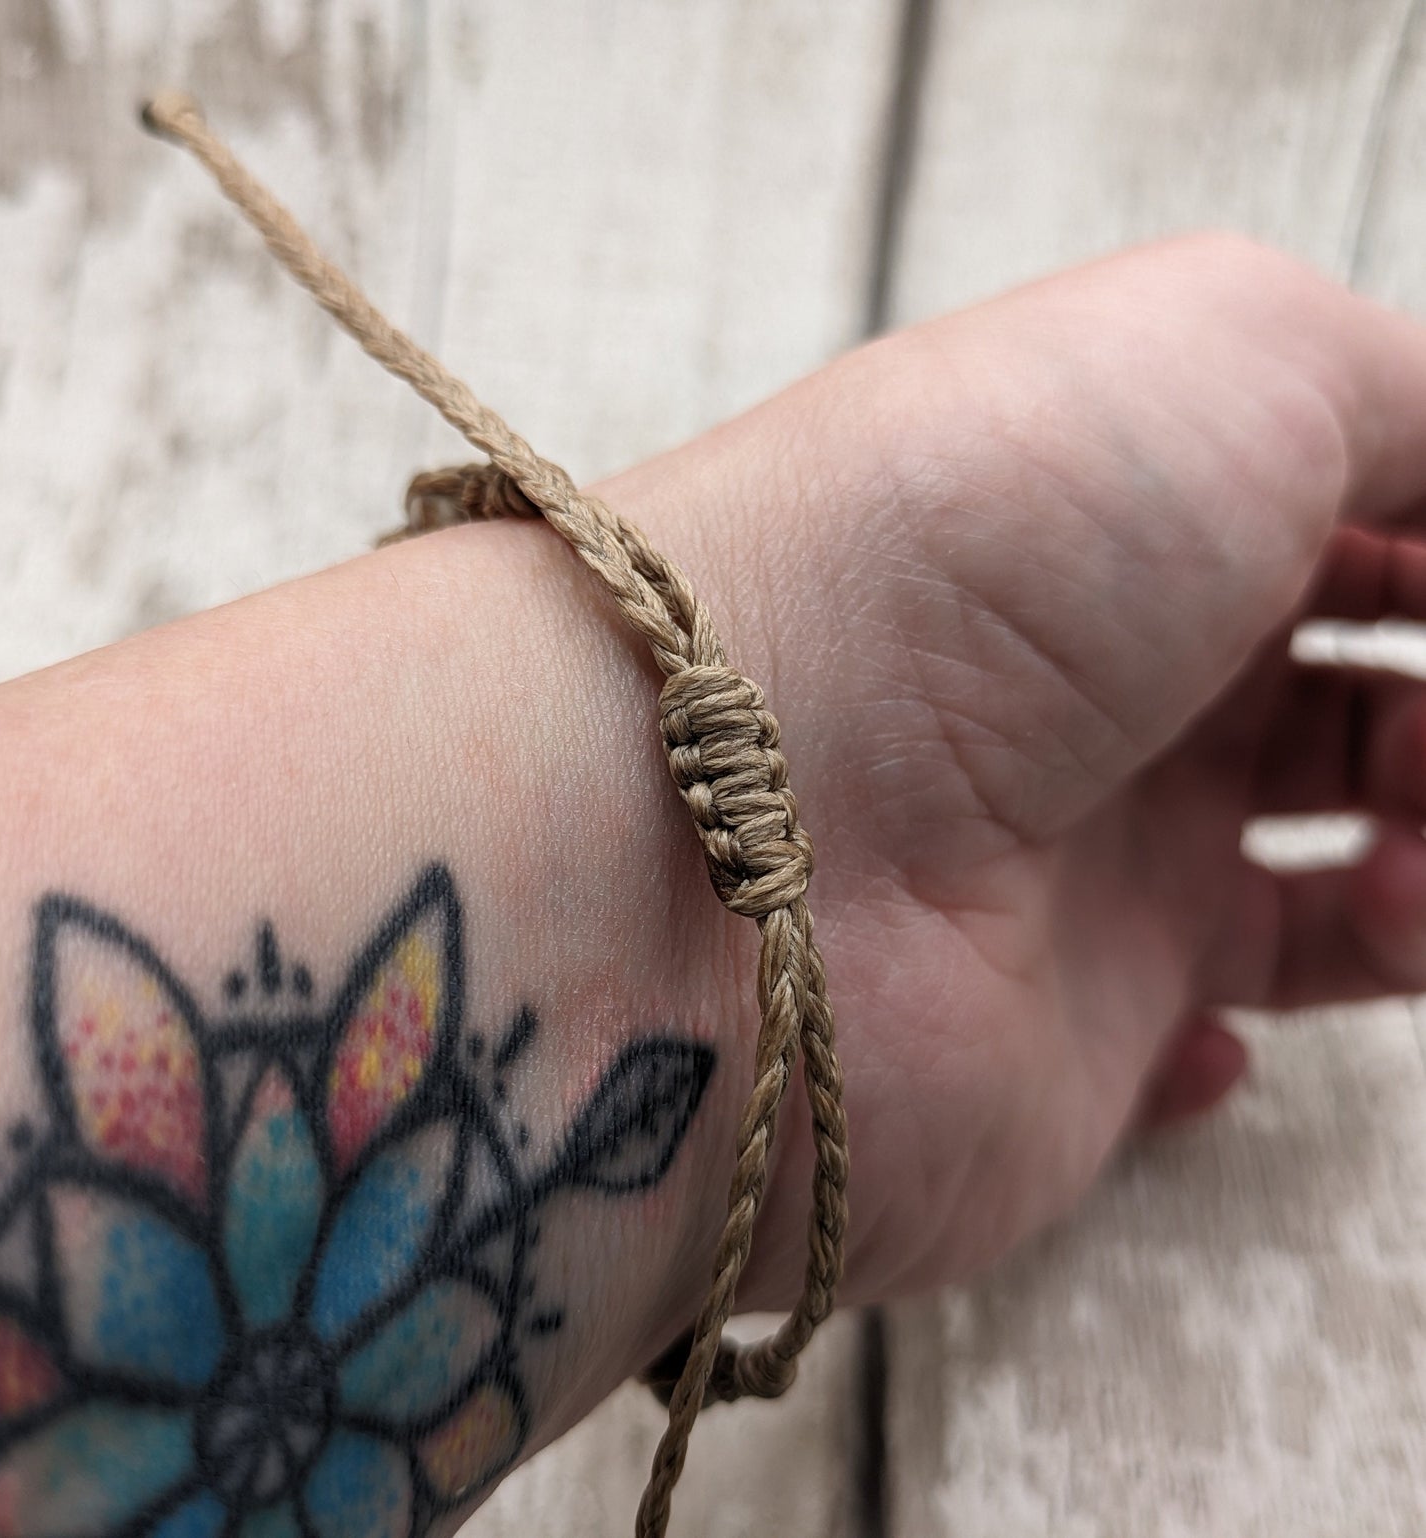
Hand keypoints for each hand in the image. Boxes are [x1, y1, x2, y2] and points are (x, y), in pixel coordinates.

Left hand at [598, 234, 1425, 1304]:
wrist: (742, 820)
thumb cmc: (971, 548)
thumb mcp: (1230, 356)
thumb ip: (1404, 402)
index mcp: (1139, 517)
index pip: (1361, 531)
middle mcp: (1107, 689)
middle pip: (1361, 706)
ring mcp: (1085, 866)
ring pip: (1336, 875)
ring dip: (1425, 874)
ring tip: (1401, 875)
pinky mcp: (1060, 1036)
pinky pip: (1197, 1029)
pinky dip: (1269, 1019)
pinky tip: (1234, 1015)